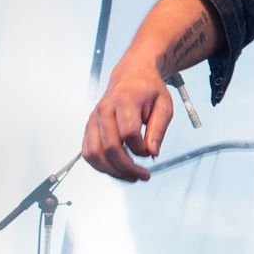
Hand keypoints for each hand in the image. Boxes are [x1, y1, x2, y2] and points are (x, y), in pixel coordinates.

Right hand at [82, 61, 174, 181]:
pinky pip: (88, 153)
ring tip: (131, 177)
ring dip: (113, 171)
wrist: (132, 76)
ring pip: (94, 153)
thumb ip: (158, 129)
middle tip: (143, 176)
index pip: (129, 132)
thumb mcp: (164, 105)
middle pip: (109, 147)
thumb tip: (152, 153)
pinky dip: (101, 166)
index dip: (140, 149)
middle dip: (127, 167)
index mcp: (124, 100)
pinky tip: (117, 170)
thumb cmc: (149, 90)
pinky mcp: (89, 128)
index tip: (150, 153)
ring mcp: (93, 119)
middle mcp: (104, 109)